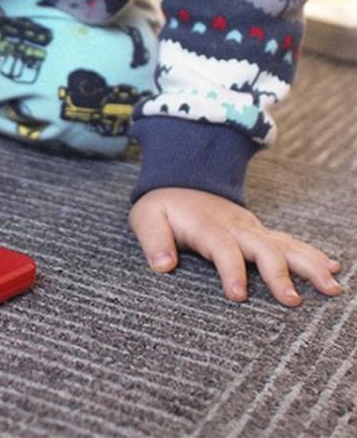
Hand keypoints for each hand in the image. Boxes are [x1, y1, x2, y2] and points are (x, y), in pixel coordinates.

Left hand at [129, 187, 341, 305]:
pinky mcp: (259, 232)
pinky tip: (334, 267)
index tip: (237, 296)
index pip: (221, 248)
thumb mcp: (146, 218)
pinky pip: (289, 242)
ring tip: (331, 287)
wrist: (180, 179)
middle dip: (279, 272)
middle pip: (261, 247)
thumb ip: (153, 240)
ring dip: (308, 264)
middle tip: (292, 301)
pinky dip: (312, 254)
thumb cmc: (162, 206)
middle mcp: (234, 226)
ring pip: (284, 244)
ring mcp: (250, 228)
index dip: (230, 270)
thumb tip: (162, 266)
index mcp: (206, 225)